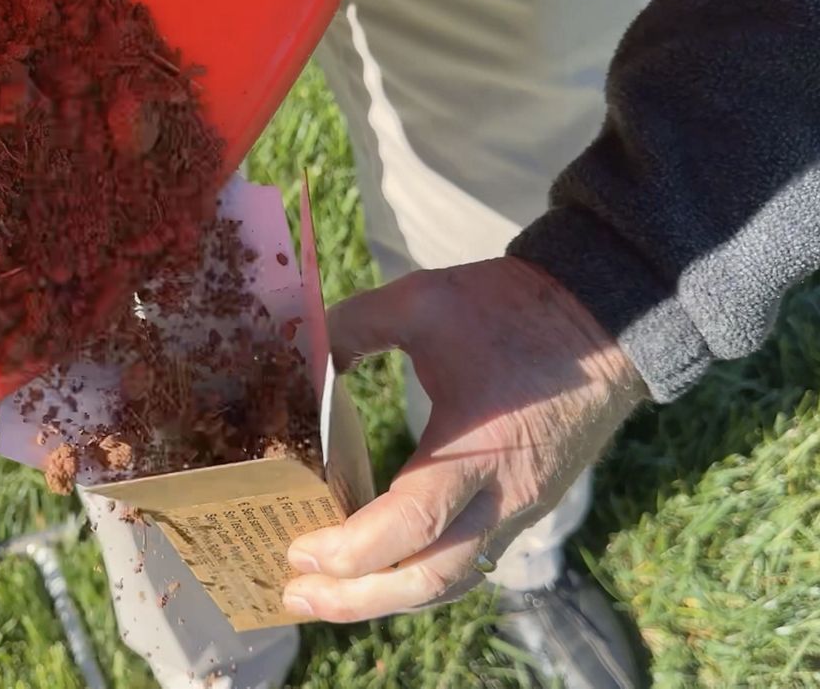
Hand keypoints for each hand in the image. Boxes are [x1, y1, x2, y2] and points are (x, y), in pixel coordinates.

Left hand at [282, 257, 644, 621]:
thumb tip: (296, 361)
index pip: (414, 524)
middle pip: (430, 579)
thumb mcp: (424, 302)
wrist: (606, 321)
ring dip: (384, 599)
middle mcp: (504, 496)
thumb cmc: (513, 310)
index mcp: (479, 449)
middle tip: (296, 595)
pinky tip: (375, 573)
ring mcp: (518, 511)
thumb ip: (354, 327)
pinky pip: (466, 565)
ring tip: (324, 598)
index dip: (352, 550)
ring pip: (450, 583)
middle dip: (357, 599)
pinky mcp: (522, 510)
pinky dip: (415, 579)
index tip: (299, 551)